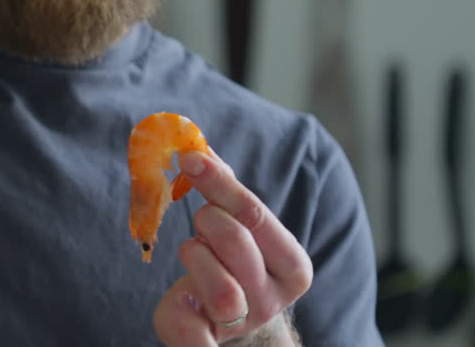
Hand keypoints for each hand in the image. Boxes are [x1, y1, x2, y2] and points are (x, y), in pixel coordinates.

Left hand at [152, 150, 313, 345]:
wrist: (223, 321)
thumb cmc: (229, 262)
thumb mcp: (237, 227)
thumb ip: (223, 190)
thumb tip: (197, 145)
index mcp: (292, 266)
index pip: (256, 215)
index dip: (219, 183)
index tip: (189, 158)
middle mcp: (273, 298)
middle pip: (235, 241)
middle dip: (207, 221)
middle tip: (201, 224)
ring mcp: (242, 323)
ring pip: (221, 288)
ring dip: (195, 257)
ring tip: (194, 255)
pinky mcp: (206, 342)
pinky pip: (194, 337)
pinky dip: (183, 317)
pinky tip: (181, 299)